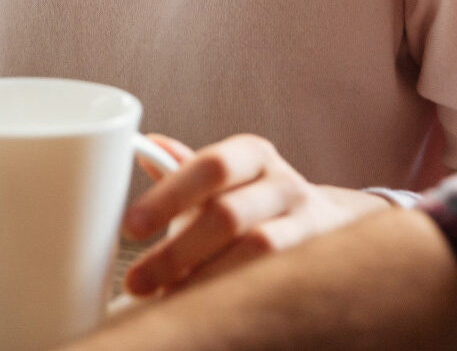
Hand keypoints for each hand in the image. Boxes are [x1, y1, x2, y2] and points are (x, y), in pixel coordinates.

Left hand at [123, 133, 388, 295]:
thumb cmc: (256, 200)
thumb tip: (145, 146)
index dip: (170, 195)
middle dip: (177, 252)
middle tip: (136, 281)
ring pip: (256, 252)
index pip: (212, 166)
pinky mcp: (317, 261)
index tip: (131, 226)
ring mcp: (306, 223)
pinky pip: (275, 281)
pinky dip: (238, 295)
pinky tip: (209, 311)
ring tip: (167, 301)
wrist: (326, 223)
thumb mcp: (226, 177)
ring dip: (205, 280)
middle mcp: (283, 184)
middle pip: (228, 215)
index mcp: (252, 154)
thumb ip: (185, 170)